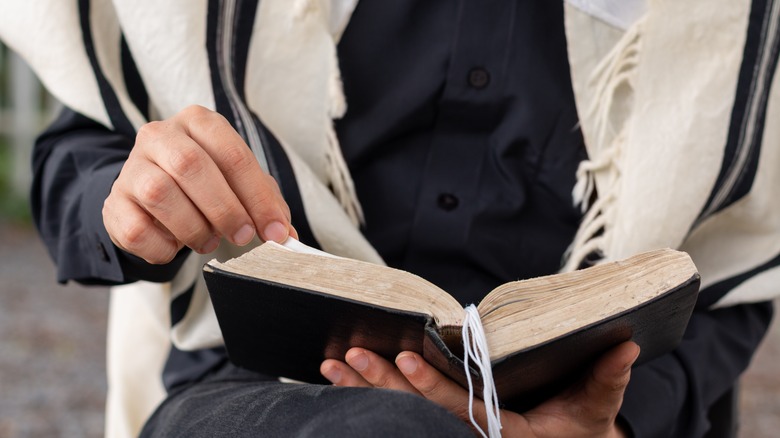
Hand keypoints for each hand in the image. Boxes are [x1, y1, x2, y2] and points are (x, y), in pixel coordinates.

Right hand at [103, 105, 296, 263]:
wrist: (152, 199)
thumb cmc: (205, 188)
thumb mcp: (239, 186)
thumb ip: (266, 205)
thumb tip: (286, 234)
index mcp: (199, 123)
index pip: (233, 154)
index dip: (258, 197)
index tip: (275, 230)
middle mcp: (160, 135)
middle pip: (191, 166)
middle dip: (225, 209)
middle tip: (244, 236)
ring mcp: (131, 167)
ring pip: (159, 194)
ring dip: (193, 227)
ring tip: (208, 240)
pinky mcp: (113, 202)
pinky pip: (136, 228)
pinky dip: (163, 247)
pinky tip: (175, 245)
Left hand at [320, 342, 637, 436]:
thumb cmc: (578, 432)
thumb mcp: (595, 412)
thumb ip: (606, 382)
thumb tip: (626, 347)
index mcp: (505, 435)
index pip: (462, 410)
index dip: (431, 387)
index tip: (404, 359)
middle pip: (419, 413)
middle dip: (382, 386)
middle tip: (347, 357)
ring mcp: (452, 436)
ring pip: (402, 415)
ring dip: (365, 391)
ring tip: (329, 365)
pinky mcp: (442, 427)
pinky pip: (401, 412)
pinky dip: (371, 395)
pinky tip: (342, 377)